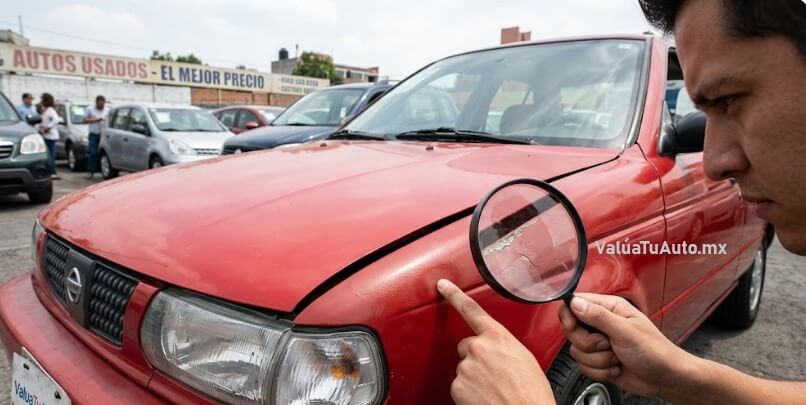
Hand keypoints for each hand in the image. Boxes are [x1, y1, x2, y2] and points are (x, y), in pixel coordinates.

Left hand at [437, 279, 555, 404]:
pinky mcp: (457, 386)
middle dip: (476, 357)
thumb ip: (504, 346)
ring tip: (493, 388)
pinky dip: (468, 392)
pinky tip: (484, 397)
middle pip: (467, 346)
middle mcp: (479, 348)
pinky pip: (459, 385)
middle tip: (493, 373)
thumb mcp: (524, 358)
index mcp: (498, 337)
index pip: (472, 310)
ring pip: (464, 368)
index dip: (455, 295)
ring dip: (474, 376)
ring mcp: (466, 367)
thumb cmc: (531, 393)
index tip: (443, 285)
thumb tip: (496, 349)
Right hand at [558, 293, 693, 397]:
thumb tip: (575, 303)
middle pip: (571, 330)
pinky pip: (583, 367)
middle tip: (607, 343)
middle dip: (589, 343)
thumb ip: (598, 316)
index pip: (574, 304)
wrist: (665, 378)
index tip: (573, 325)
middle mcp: (601, 324)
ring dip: (598, 360)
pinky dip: (600, 371)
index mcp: (609, 308)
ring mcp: (599, 344)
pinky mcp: (598, 361)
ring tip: (617, 356)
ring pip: (576, 351)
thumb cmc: (655, 350)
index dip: (569, 315)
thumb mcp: (626, 330)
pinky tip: (616, 367)